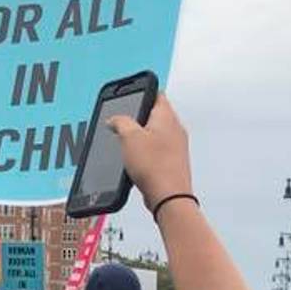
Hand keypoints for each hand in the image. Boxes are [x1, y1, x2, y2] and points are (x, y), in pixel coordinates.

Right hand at [110, 95, 191, 212]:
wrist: (169, 196)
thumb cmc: (154, 166)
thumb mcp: (129, 137)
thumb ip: (120, 122)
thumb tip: (114, 119)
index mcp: (166, 116)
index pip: (156, 94)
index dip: (141, 93)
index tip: (129, 97)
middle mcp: (175, 129)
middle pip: (154, 115)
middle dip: (137, 119)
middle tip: (123, 125)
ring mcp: (176, 146)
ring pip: (155, 134)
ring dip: (141, 138)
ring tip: (127, 146)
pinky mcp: (172, 162)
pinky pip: (157, 151)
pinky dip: (146, 153)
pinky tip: (136, 163)